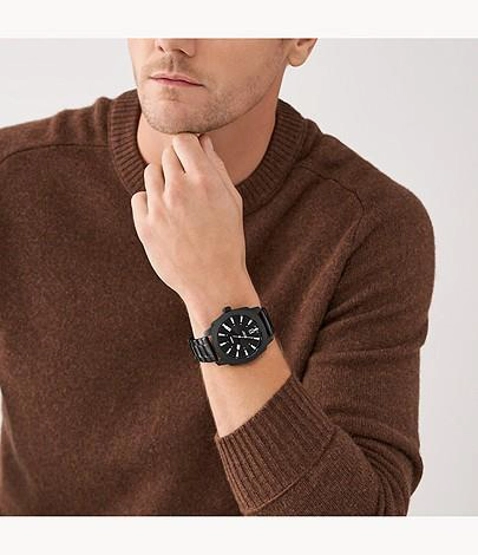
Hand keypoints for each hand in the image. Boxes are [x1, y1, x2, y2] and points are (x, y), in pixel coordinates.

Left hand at [130, 133, 246, 301]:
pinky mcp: (144, 226)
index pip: (183, 140)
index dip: (187, 146)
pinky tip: (164, 217)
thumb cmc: (227, 240)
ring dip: (162, 182)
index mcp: (205, 181)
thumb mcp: (231, 202)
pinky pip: (139, 198)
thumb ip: (216, 167)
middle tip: (188, 187)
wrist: (213, 282)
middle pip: (166, 155)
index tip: (190, 157)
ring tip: (177, 204)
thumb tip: (203, 141)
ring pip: (151, 174)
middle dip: (176, 165)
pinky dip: (149, 203)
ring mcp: (159, 208)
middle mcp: (179, 190)